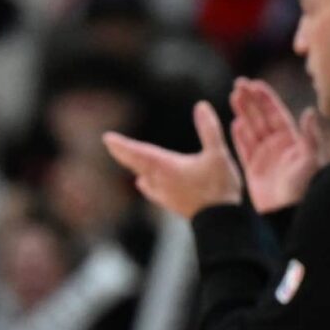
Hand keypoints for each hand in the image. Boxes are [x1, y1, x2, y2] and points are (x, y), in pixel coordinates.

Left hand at [101, 101, 242, 219]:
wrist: (222, 223)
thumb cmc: (220, 187)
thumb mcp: (218, 154)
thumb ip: (209, 129)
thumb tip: (201, 105)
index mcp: (167, 167)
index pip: (139, 152)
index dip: (122, 145)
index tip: (107, 138)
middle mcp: (160, 180)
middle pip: (135, 163)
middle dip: (122, 152)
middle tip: (109, 143)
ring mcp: (164, 193)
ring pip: (142, 175)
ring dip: (132, 164)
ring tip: (123, 157)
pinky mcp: (172, 203)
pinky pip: (151, 189)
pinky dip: (145, 181)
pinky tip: (142, 182)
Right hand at [228, 77, 320, 213]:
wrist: (288, 214)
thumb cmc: (304, 188)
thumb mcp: (311, 161)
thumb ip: (309, 137)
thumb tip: (309, 111)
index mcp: (293, 141)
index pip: (276, 113)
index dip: (265, 98)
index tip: (254, 84)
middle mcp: (279, 147)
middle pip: (261, 117)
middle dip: (250, 100)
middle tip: (238, 83)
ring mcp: (265, 158)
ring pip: (251, 129)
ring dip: (242, 112)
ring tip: (232, 96)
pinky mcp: (253, 170)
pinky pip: (243, 148)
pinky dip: (239, 135)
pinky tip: (233, 123)